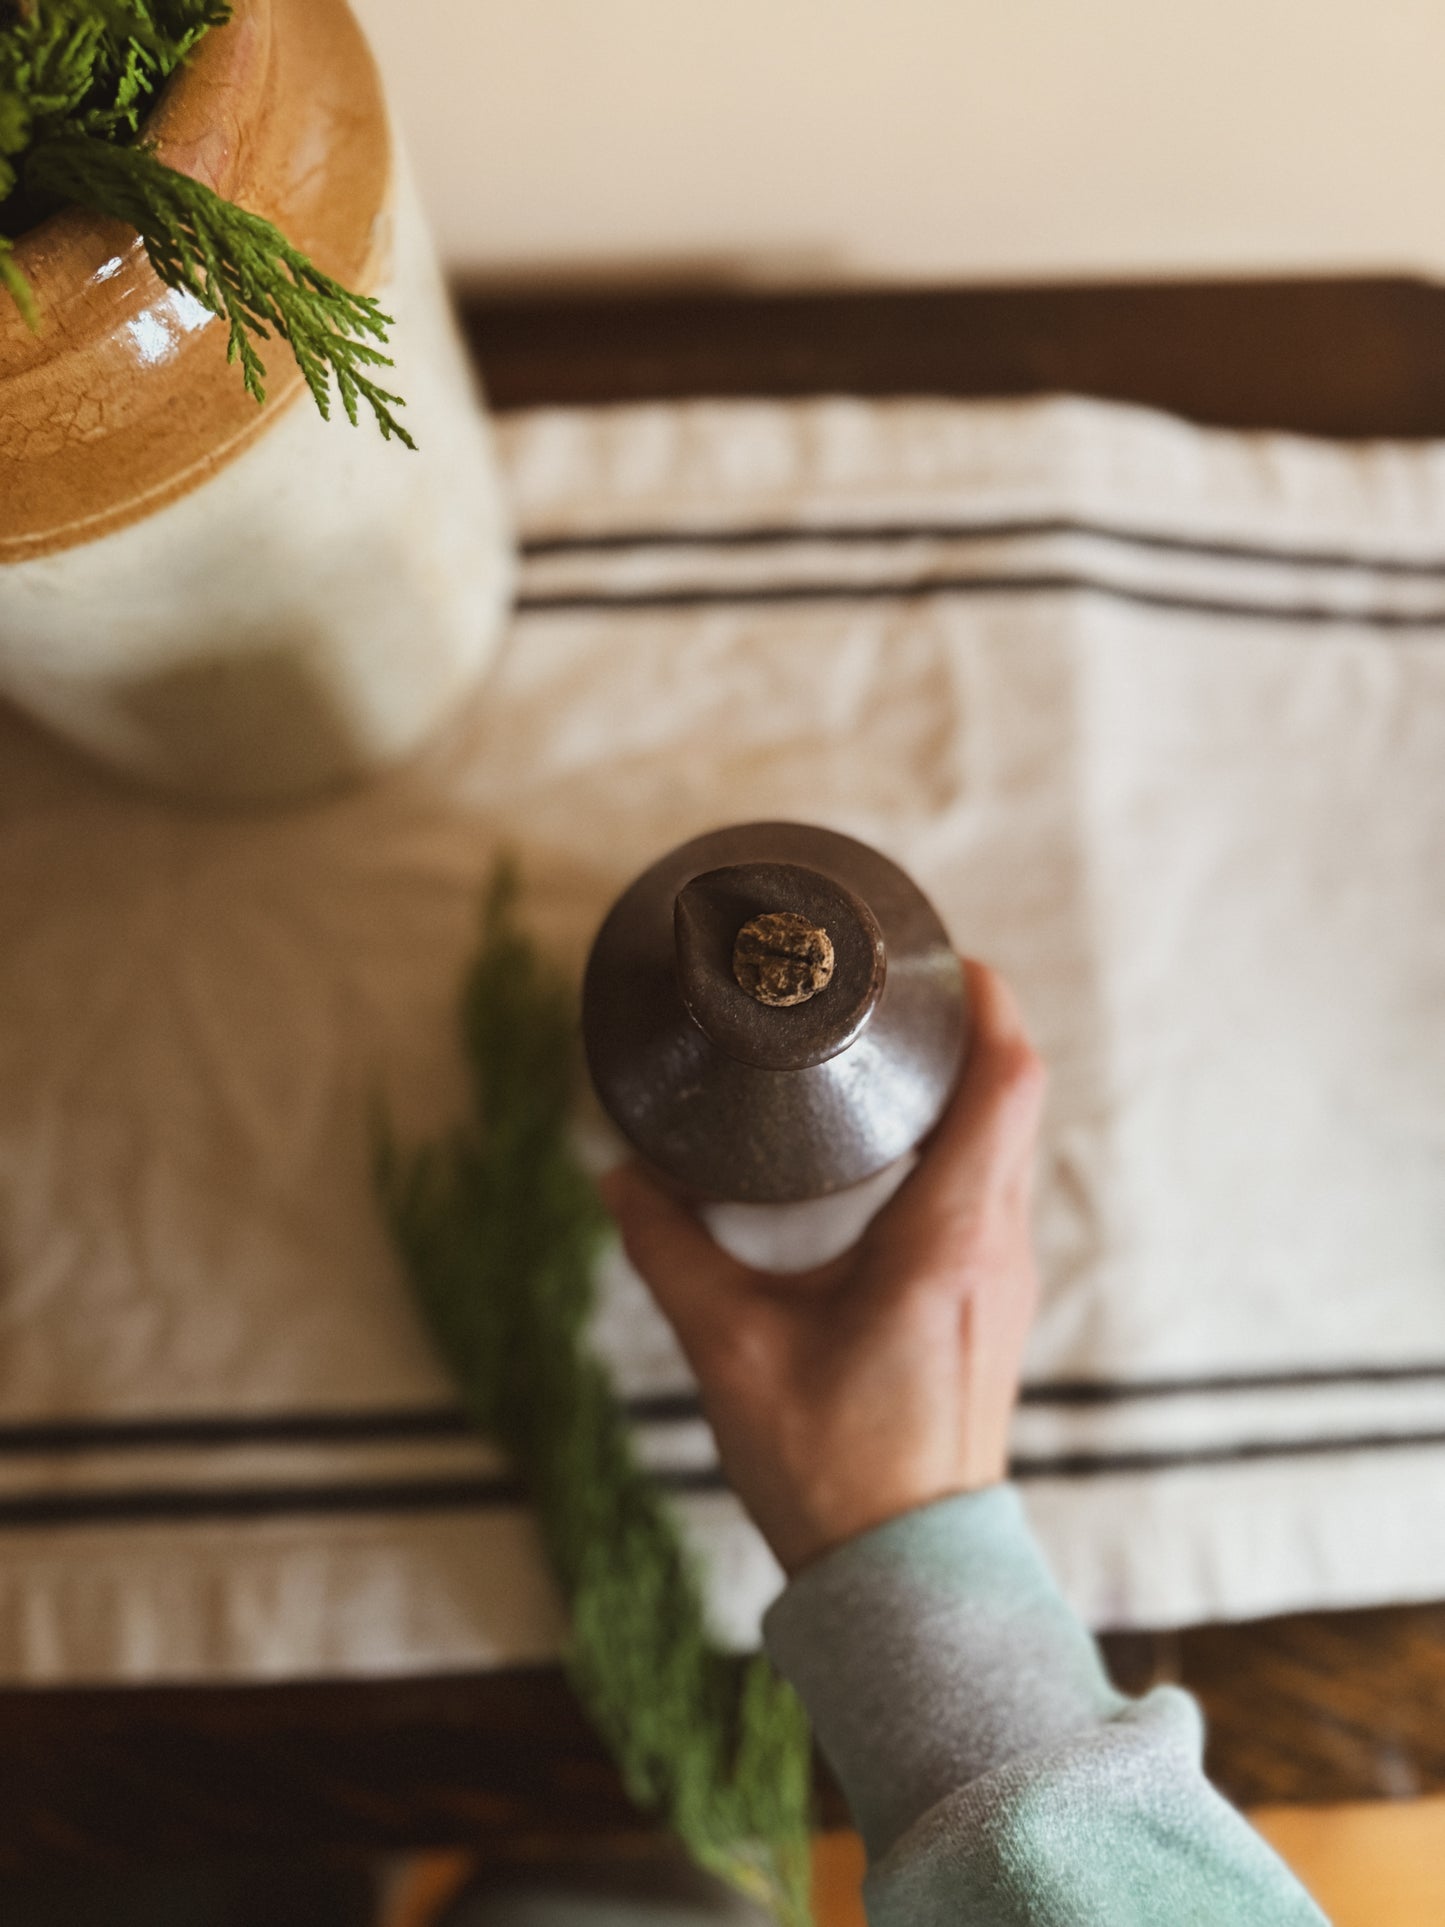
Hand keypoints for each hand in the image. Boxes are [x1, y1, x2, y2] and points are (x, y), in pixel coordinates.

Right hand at [600, 960, 1045, 1574]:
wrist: (906, 1579)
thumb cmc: (831, 1468)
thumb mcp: (730, 1347)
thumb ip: (669, 1250)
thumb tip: (617, 1178)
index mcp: (950, 1236)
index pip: (1008, 1079)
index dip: (986, 1000)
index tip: (935, 957)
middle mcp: (997, 1244)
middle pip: (1016, 1095)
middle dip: (969, 1025)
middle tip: (893, 987)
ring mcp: (1006, 1277)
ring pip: (1011, 1142)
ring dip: (969, 1084)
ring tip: (890, 1049)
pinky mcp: (993, 1306)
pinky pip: (998, 1189)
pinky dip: (965, 1140)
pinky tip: (897, 1145)